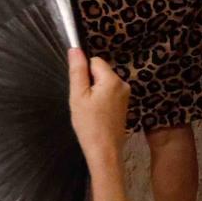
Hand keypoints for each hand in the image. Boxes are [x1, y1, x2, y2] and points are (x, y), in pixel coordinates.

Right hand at [67, 48, 129, 162]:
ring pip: (103, 84)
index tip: (80, 90)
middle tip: (84, 103)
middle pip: (100, 72)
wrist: (104, 151)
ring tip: (90, 111)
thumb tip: (75, 49)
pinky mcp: (124, 105)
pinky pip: (109, 95)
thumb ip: (77, 70)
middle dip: (89, 84)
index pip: (95, 61)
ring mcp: (125, 96)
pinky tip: (96, 116)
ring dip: (94, 93)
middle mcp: (123, 84)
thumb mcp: (78, 96)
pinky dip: (100, 101)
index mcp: (113, 79)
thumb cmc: (89, 125)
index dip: (83, 73)